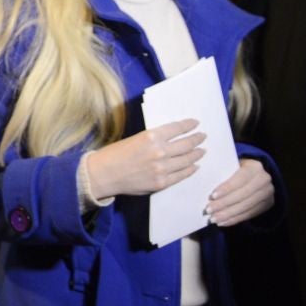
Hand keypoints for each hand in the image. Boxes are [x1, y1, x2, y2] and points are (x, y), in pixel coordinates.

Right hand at [86, 119, 205, 199]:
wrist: (102, 174)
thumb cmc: (114, 154)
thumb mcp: (135, 139)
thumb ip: (154, 139)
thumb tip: (171, 138)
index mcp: (151, 136)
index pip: (177, 128)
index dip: (189, 125)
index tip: (196, 123)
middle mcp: (159, 151)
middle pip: (186, 144)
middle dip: (197, 139)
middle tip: (203, 136)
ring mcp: (162, 168)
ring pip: (187, 159)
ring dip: (197, 154)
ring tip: (202, 151)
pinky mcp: (161, 182)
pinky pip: (182, 175)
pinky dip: (190, 169)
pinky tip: (194, 166)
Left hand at [207, 158, 273, 225]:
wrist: (254, 176)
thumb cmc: (236, 170)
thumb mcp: (231, 166)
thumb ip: (223, 172)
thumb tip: (204, 184)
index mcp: (255, 167)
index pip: (240, 178)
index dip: (227, 188)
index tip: (212, 196)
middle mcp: (265, 180)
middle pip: (243, 195)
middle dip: (224, 204)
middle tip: (208, 210)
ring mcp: (268, 194)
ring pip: (245, 206)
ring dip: (227, 214)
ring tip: (213, 219)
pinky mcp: (267, 205)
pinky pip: (249, 214)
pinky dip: (234, 219)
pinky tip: (222, 222)